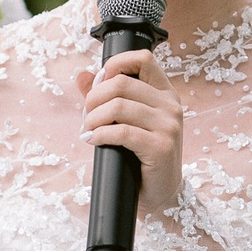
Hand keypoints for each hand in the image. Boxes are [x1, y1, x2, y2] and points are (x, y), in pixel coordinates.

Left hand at [71, 48, 183, 211]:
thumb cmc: (141, 155)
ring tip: (89, 130)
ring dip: (93, 118)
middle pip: (121, 83)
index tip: (99, 84)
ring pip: (118, 106)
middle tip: (87, 116)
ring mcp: (168, 126)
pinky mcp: (161, 147)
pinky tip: (93, 139)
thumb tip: (81, 74)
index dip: (115, 65)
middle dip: (94, 98)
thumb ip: (105, 96)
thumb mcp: (125, 120)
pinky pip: (122, 131)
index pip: (143, 58)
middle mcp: (170, 105)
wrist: (160, 192)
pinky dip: (100, 134)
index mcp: (165, 93)